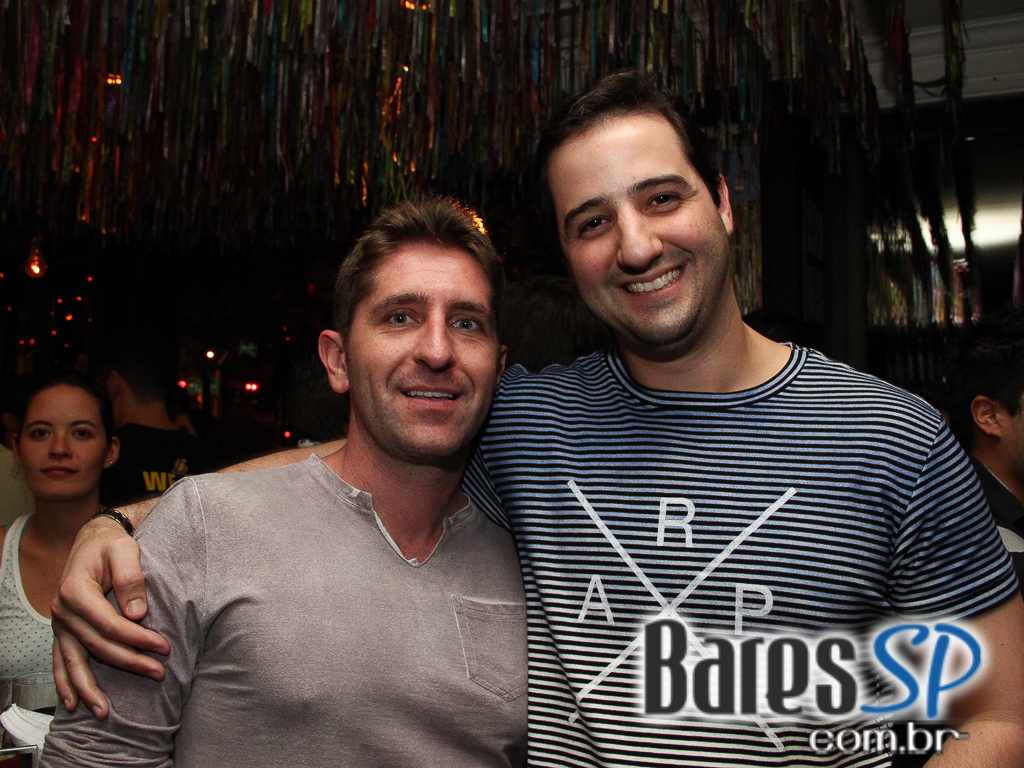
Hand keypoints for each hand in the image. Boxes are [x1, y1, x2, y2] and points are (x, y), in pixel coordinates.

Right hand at [50, 516, 170, 718]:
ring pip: (74, 662)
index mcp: (76, 591)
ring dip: (90, 688)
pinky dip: (66, 683)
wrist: (92, 542)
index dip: (137, 639)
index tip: (163, 647)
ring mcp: (60, 623)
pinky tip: (74, 703)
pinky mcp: (62, 631)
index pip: (110, 624)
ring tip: (105, 712)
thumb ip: (131, 577)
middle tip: (158, 673)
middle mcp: (63, 611)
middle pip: (98, 646)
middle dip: (129, 662)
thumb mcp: (124, 550)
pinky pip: (61, 661)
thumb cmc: (111, 545)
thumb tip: (138, 613)